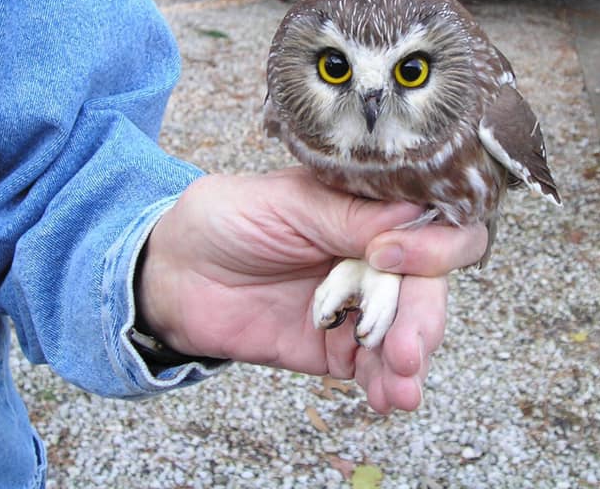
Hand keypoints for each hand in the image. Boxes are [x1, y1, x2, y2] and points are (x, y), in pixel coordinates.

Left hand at [136, 167, 487, 412]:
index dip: (428, 246)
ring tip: (400, 385)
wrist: (171, 276)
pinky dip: (385, 384)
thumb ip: (344, 215)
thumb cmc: (224, 220)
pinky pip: (372, 366)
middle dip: (424, 318)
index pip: (429, 225)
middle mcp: (373, 256)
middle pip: (426, 287)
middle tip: (408, 348)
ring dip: (411, 358)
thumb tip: (414, 213)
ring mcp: (357, 304)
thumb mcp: (282, 202)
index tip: (390, 260)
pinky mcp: (335, 345)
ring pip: (407, 331)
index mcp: (367, 209)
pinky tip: (386, 397)